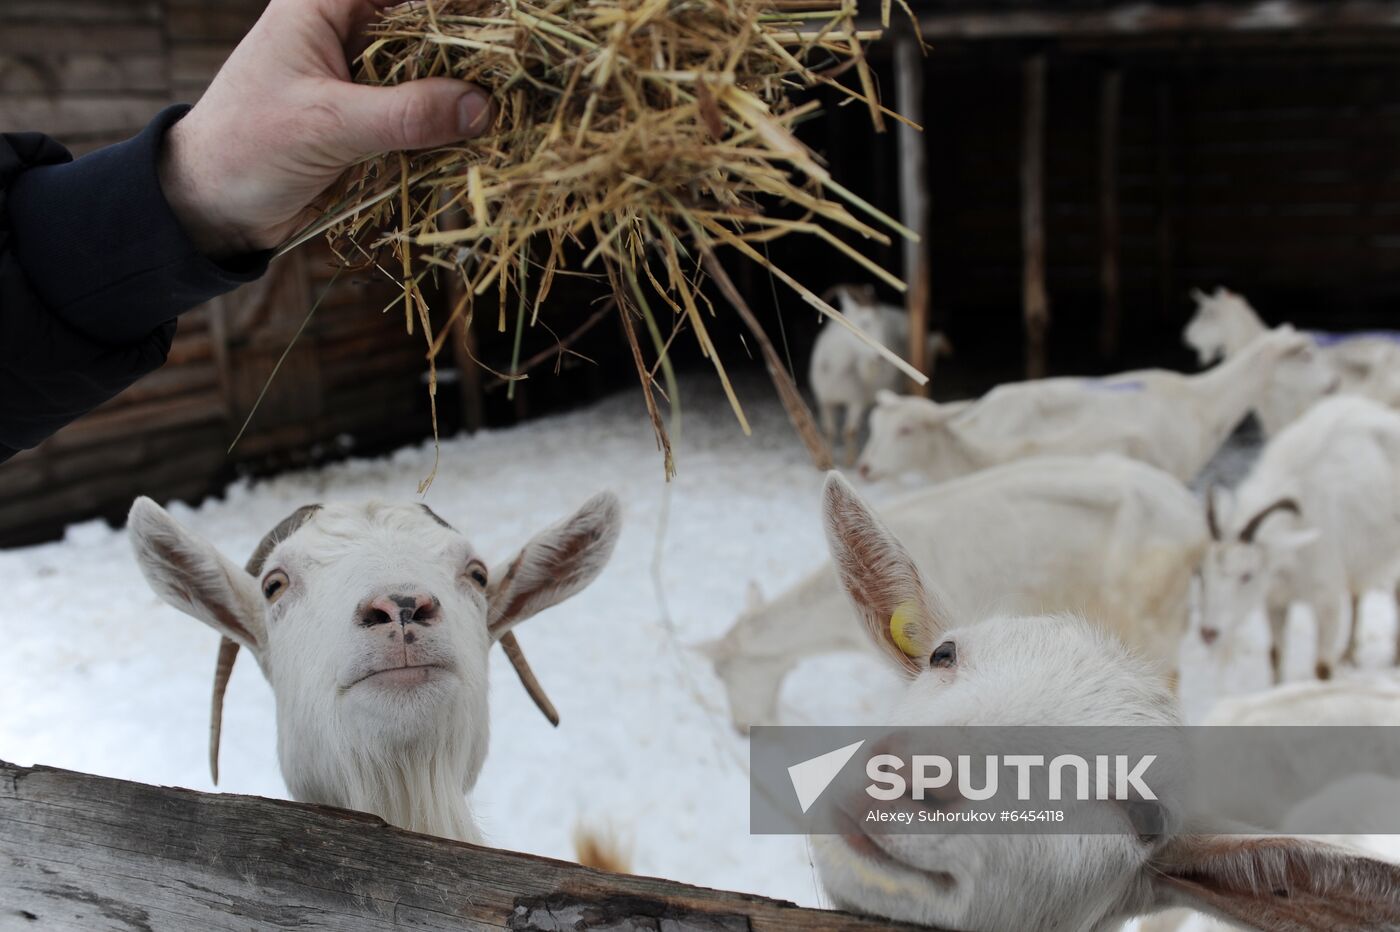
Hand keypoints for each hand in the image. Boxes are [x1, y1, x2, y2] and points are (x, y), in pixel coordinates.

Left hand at [158, 0, 491, 257]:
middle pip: (426, 25)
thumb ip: (407, 114)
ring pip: (429, 71)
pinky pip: (420, 110)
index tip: (504, 25)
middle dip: (470, 49)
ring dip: (463, 91)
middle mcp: (344, 30)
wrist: (207, 205)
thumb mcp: (329, 125)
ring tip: (508, 108)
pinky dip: (447, 124)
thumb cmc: (246, 148)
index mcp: (321, 4)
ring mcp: (358, 75)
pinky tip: (479, 137)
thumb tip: (482, 107)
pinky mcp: (367, 116)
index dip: (452, 10)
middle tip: (517, 76)